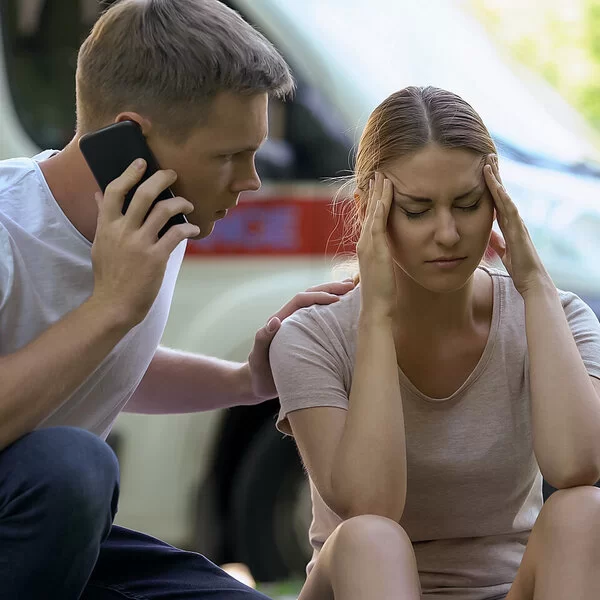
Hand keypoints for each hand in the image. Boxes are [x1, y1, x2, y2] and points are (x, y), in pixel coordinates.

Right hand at [91, 159, 199, 326]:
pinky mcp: (156, 257)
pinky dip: (188, 228)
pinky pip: (176, 234)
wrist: (114, 304)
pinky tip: (194, 229)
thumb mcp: (100, 243)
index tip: (141, 163)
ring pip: (163, 210)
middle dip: (160, 179)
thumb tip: (98, 193)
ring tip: (188, 203)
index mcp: (107, 226)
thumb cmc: (109, 274)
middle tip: (172, 174)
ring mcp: (139, 244)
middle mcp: (122, 231)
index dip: (128, 174)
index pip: (113, 191)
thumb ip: (103, 217)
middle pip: (143, 194)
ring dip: (180, 203)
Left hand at [247, 279, 355, 400]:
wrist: (259, 385)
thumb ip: (263, 338)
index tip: (336, 299)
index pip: (301, 300)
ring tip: (352, 289)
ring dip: (333, 294)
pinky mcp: (307, 336)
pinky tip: (347, 309)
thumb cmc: (258, 372)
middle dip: (330, 288)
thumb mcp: (258, 356)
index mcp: (282, 320)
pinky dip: (334, 311)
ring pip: (317, 304)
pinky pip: (321, 319)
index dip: (318, 296)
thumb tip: (276, 320)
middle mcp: (291, 319)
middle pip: (311, 295)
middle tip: (350, 285)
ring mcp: (300, 327)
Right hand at [356, 171, 396, 317]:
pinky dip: (380, 208)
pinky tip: (384, 195)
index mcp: (365, 247)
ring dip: (377, 193)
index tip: (375, 186)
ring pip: (372, 213)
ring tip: (382, 176)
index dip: (371, 201)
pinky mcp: (375, 250)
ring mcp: (367, 245)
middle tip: (377, 173)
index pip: (368, 218)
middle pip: (367, 211)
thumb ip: (382, 259)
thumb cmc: (381, 293)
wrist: (376, 308)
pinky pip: (377, 224)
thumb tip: (387, 255)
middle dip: (373, 191)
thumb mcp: (382, 271)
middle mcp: (363, 243)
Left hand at [484, 155, 551, 296]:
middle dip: (495, 175)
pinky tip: (496, 184)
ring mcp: (517, 222)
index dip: (491, 185)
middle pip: (502, 193)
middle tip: (488, 156)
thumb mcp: (502, 251)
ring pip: (504, 196)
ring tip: (489, 162)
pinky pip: (509, 208)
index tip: (484, 170)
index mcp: (508, 224)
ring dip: (497, 179)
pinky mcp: (517, 229)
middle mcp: (513, 219)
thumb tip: (488, 234)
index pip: (497, 200)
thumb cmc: (519, 267)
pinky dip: (502, 196)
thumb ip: (496, 241)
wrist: (531, 280)